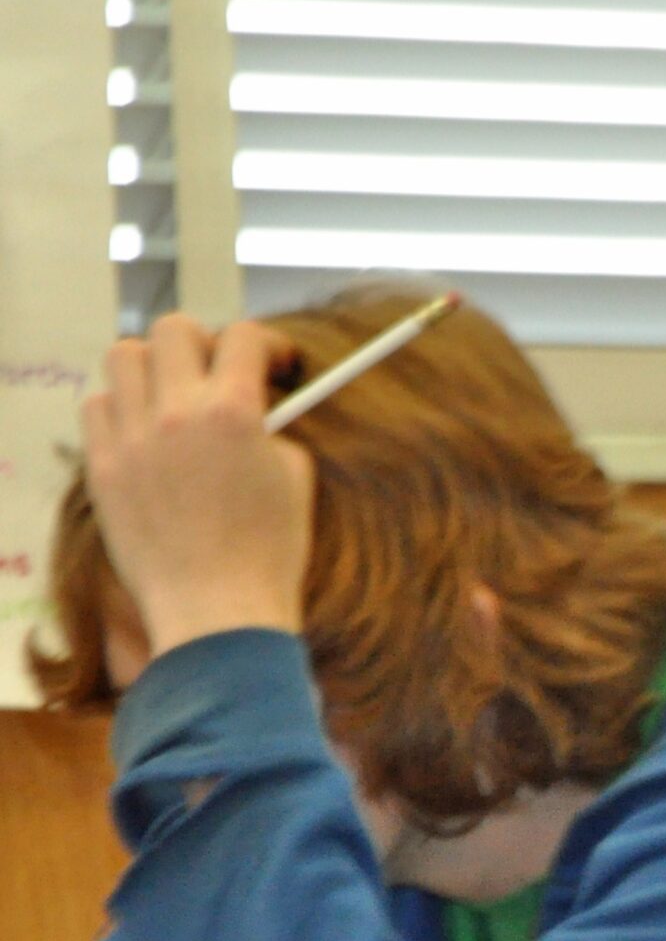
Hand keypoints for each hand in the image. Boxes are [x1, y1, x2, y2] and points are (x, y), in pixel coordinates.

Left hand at [81, 314, 311, 657]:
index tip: (276, 362)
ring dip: (152, 367)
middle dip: (203, 342)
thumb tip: (254, 409)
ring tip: (171, 396)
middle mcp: (177, 413)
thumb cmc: (268, 552)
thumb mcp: (294, 477)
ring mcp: (132, 438)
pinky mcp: (101, 466)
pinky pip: (95, 406)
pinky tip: (143, 432)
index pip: (243, 337)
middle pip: (173, 330)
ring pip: (123, 357)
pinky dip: (119, 407)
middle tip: (217, 371)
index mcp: (234, 413)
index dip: (267, 344)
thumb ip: (271, 428)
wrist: (217, 609)